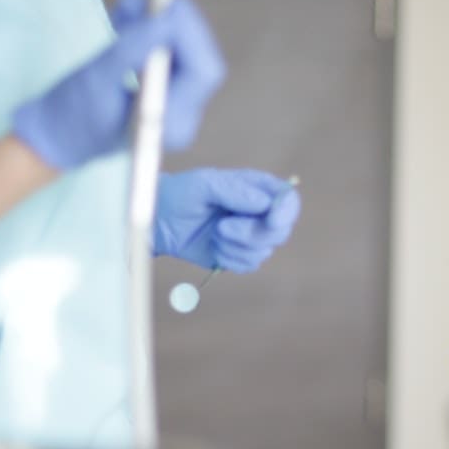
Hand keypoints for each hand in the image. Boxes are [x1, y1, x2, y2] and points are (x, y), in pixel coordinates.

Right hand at [12, 0, 224, 170]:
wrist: (58, 134)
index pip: (203, 72)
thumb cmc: (72, 115)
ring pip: (187, 52)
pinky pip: (170, 53)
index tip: (166, 3)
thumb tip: (165, 19)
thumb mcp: (96, 79)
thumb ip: (131, 49)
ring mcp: (177, 104)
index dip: (191, 33)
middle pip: (201, 59)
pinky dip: (152, 31)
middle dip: (177, 23)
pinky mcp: (165, 90)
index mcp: (172, 124)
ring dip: (162, 23)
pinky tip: (128, 17)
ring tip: (128, 5)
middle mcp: (184, 116)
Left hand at [153, 169, 299, 272]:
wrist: (161, 221)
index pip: (287, 200)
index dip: (285, 212)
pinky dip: (229, 259)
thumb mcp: (205, 184)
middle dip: (251, 234)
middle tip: (222, 227)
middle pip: (280, 231)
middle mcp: (260, 213)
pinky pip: (248, 265)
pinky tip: (214, 247)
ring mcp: (251, 236)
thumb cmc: (182, 194)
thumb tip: (264, 204)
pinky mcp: (239, 255)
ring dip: (235, 246)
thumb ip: (235, 191)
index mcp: (258, 189)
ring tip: (214, 234)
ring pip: (264, 251)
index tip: (271, 220)